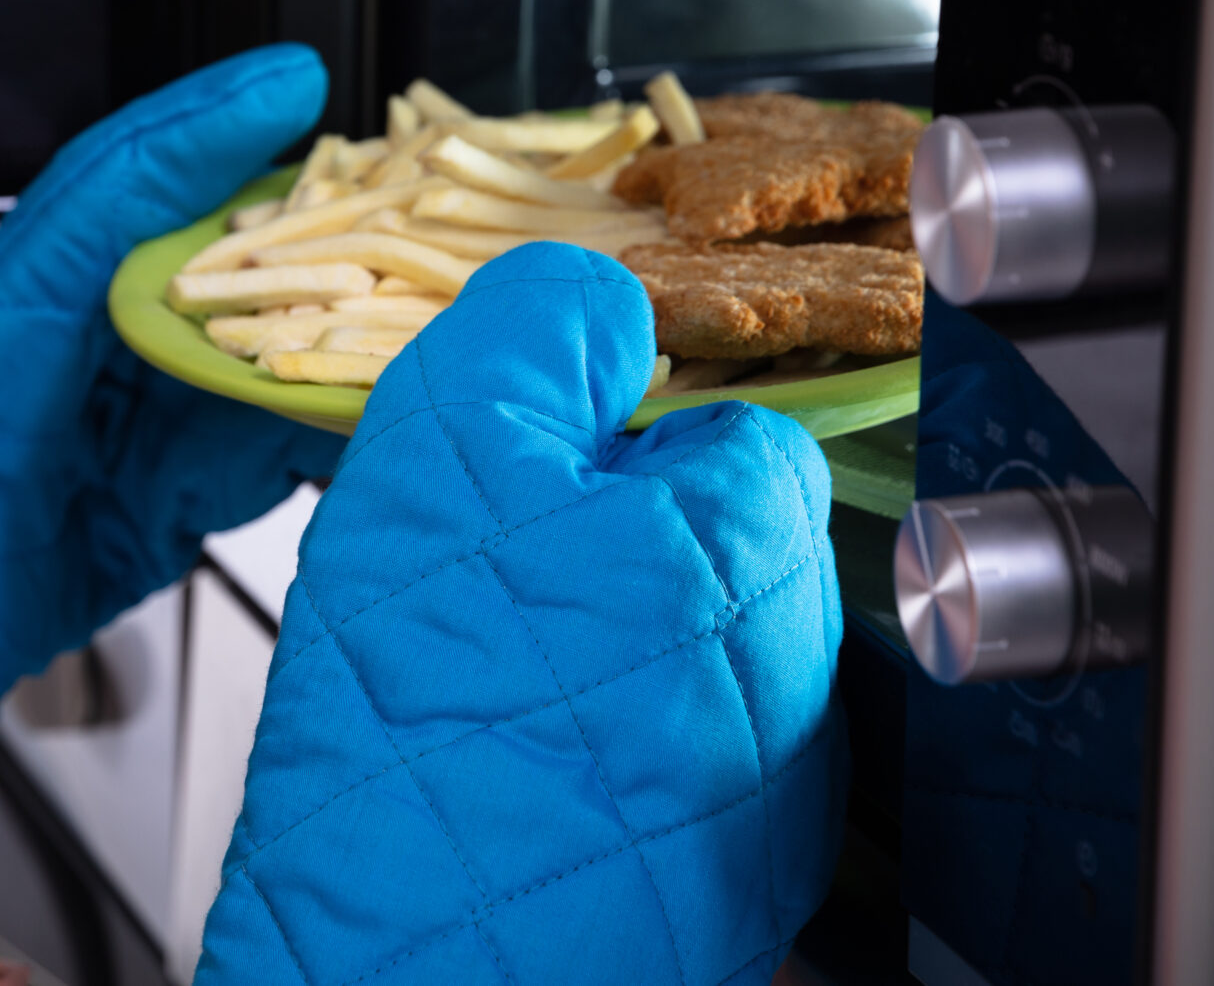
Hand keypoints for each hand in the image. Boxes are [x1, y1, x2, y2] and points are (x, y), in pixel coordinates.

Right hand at [197, 243, 842, 985]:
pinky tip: (523, 778)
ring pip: (703, 666)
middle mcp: (798, 675)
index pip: (739, 431)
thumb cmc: (427, 713)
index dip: (624, 440)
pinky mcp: (735, 892)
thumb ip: (535, 337)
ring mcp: (774, 799)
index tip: (542, 483)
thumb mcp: (447, 454)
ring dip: (618, 660)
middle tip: (498, 594)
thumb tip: (598, 295)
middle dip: (622, 554)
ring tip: (499, 694)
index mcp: (747, 544)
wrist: (415, 969)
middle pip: (722, 553)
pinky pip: (686, 778)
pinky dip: (617, 767)